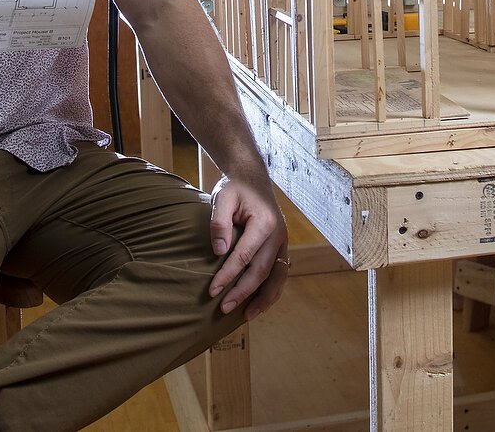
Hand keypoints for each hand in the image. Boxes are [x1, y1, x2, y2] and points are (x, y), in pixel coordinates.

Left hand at [207, 175, 288, 318]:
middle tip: (223, 308)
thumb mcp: (223, 199)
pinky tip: (259, 303)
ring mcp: (282, 242)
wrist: (252, 178)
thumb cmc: (235, 189)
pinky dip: (271, 291)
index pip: (244, 256)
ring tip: (247, 315)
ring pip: (277, 277)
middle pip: (261, 271)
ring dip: (263, 298)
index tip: (211, 290)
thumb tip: (218, 252)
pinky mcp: (281, 247)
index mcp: (264, 223)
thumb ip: (219, 224)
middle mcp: (278, 234)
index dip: (228, 275)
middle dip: (242, 292)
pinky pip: (279, 273)